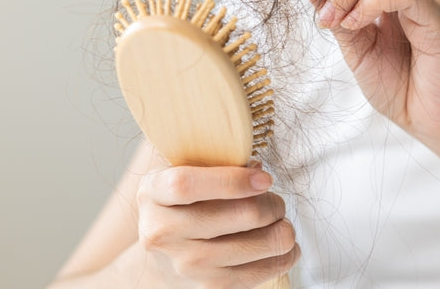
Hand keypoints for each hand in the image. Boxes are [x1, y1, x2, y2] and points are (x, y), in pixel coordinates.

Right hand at [134, 161, 298, 288]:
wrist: (161, 261)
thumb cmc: (181, 207)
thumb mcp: (183, 174)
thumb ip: (215, 163)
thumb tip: (257, 170)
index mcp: (153, 194)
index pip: (187, 185)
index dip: (233, 180)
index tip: (265, 179)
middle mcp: (164, 232)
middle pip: (243, 214)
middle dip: (273, 204)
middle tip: (274, 200)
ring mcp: (187, 265)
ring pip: (261, 242)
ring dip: (283, 229)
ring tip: (278, 222)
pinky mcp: (210, 287)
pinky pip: (265, 270)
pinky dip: (285, 255)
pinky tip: (282, 245)